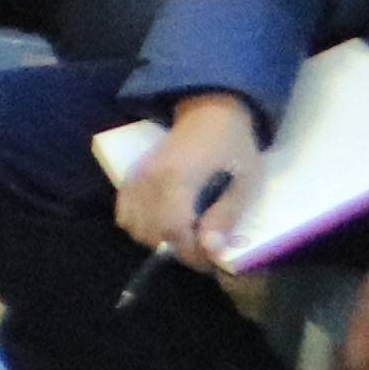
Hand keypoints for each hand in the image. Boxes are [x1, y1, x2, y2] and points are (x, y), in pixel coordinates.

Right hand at [124, 96, 264, 266]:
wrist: (208, 110)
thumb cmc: (232, 146)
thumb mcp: (244, 182)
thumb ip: (226, 216)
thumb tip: (211, 249)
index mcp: (178, 179)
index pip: (174, 231)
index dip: (191, 253)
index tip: (212, 259)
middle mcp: (149, 179)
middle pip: (150, 233)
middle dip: (177, 249)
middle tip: (201, 249)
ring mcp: (136, 176)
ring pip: (134, 226)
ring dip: (158, 239)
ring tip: (185, 236)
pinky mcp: (132, 176)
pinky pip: (124, 212)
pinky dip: (141, 225)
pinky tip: (164, 223)